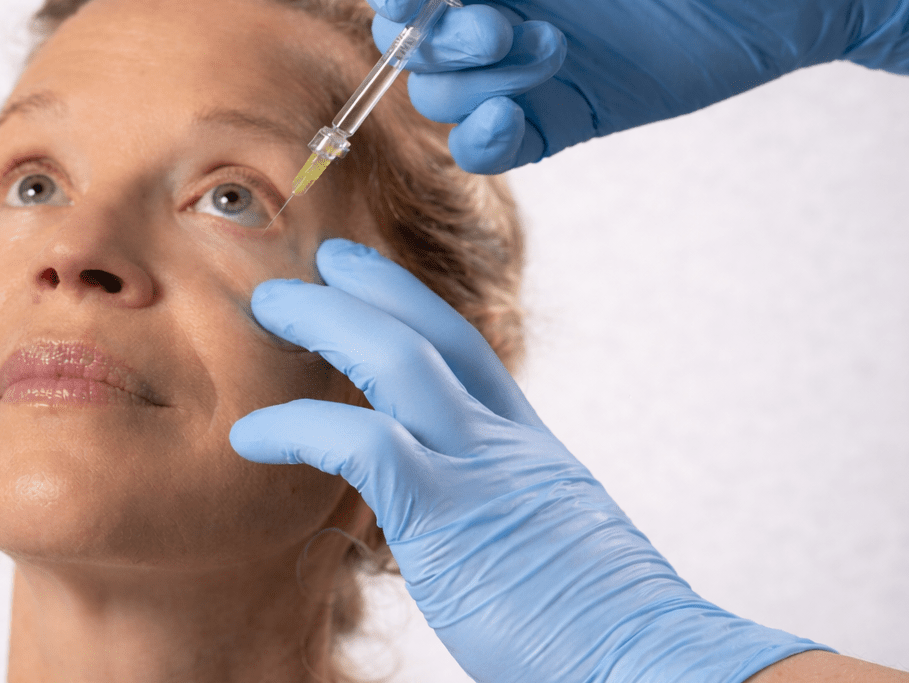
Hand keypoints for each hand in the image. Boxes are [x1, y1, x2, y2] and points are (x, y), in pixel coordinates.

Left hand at [232, 239, 825, 682]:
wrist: (655, 661)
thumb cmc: (604, 630)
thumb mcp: (555, 544)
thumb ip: (507, 512)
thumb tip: (474, 524)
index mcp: (530, 452)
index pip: (468, 349)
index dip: (411, 302)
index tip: (363, 274)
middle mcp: (508, 445)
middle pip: (432, 333)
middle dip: (365, 289)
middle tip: (312, 264)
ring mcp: (482, 472)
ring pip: (398, 361)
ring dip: (326, 323)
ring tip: (269, 308)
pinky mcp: (451, 517)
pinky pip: (362, 444)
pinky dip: (298, 428)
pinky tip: (253, 437)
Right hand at [360, 0, 908, 172]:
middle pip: (407, 0)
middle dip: (427, 17)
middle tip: (498, 23)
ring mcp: (530, 39)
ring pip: (437, 73)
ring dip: (463, 74)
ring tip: (550, 47)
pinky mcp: (565, 105)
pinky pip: (490, 138)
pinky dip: (478, 142)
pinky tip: (509, 125)